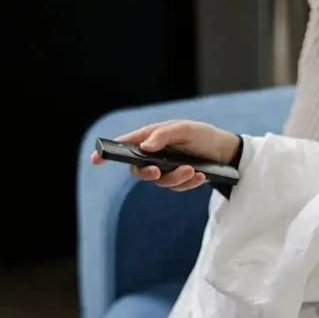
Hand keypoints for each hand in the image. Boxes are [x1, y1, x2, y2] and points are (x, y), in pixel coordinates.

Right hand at [91, 120, 239, 191]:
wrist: (223, 150)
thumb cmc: (199, 134)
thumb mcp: (184, 129)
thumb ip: (163, 136)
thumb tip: (144, 147)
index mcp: (149, 138)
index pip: (124, 146)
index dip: (107, 153)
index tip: (95, 160)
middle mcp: (153, 156)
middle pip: (138, 171)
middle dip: (146, 174)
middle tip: (157, 171)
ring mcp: (164, 170)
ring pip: (161, 182)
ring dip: (176, 178)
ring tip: (193, 170)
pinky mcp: (177, 181)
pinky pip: (177, 187)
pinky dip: (189, 183)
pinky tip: (200, 176)